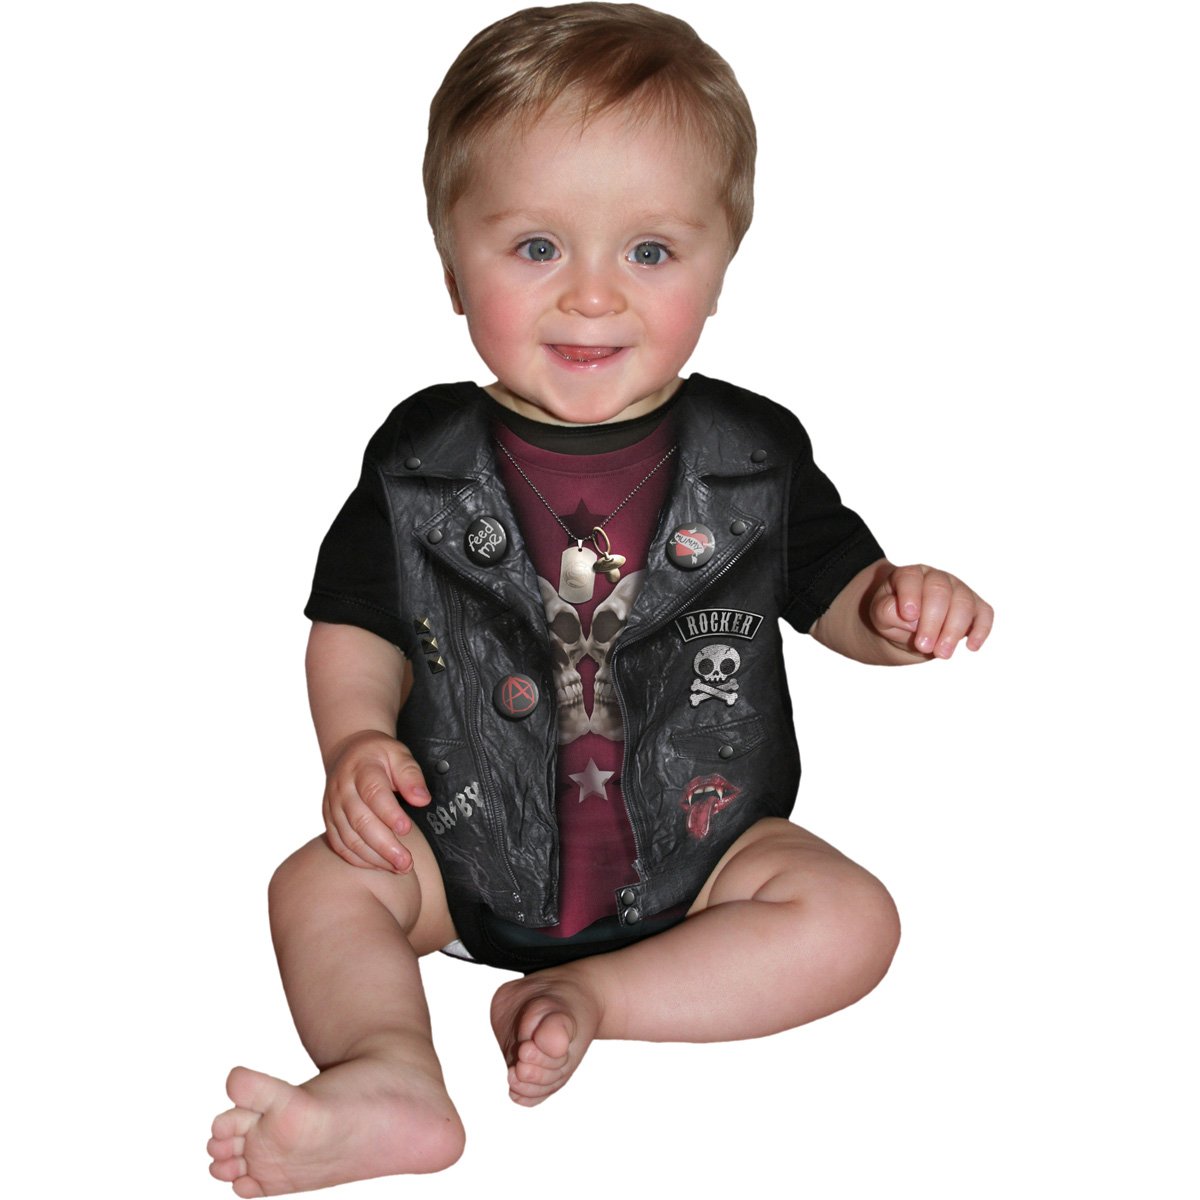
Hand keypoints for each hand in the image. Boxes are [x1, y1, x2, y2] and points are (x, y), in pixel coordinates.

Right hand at [322, 730, 431, 871]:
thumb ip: (411, 775)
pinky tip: (379, 866)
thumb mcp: (399, 754)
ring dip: (374, 858)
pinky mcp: (330, 821)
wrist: (348, 752)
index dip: (389, 813)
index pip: (373, 793)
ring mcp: (333, 807)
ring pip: (349, 838)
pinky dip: (358, 859)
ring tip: (398, 868)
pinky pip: (340, 845)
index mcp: (362, 769)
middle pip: (360, 821)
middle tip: (406, 862)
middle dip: (384, 846)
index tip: (406, 829)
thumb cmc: (379, 755)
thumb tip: (422, 800)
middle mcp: (343, 789)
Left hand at [870, 564, 992, 658]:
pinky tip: (971, 646)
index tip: (909, 616)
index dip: (911, 594)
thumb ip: (886, 612)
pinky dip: (981, 630)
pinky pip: (985, 613)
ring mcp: (958, 590)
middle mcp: (935, 578)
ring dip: (954, 630)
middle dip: (933, 621)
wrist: (906, 628)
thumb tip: (911, 619)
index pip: (910, 577)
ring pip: (963, 603)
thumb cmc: (893, 618)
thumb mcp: (879, 615)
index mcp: (909, 575)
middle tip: (924, 646)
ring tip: (941, 654)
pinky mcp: (975, 607)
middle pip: (940, 591)